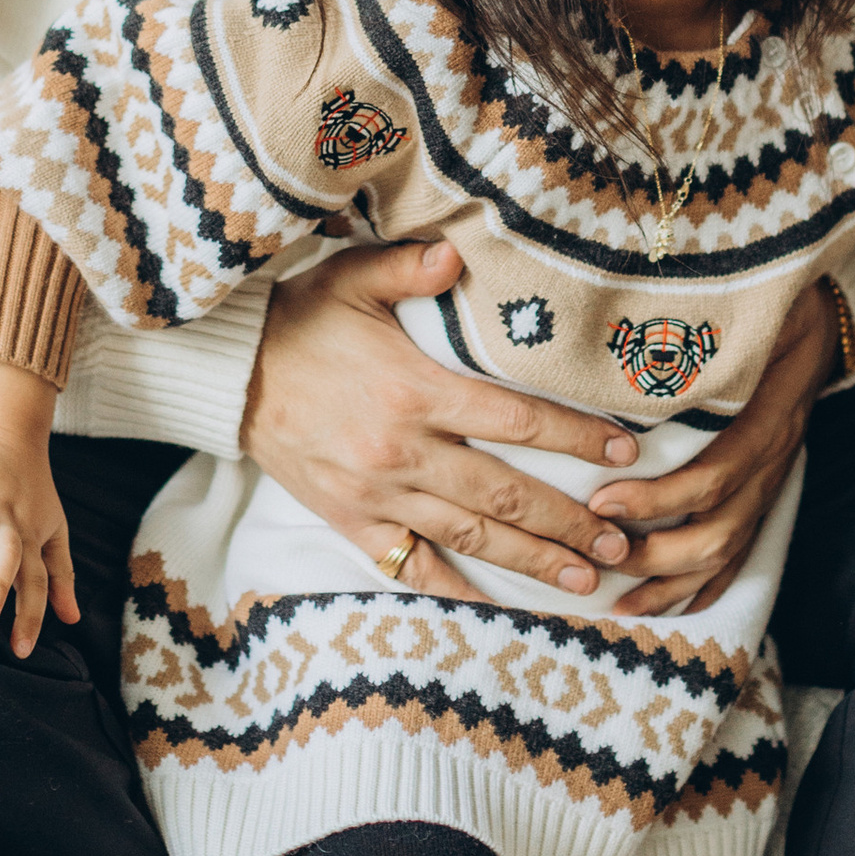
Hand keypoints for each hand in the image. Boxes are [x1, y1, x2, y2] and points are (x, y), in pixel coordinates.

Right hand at [0, 358, 76, 655]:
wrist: (13, 427)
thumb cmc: (32, 488)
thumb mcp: (53, 530)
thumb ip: (60, 574)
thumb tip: (72, 619)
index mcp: (30, 537)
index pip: (35, 581)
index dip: (31, 614)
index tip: (21, 652)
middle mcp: (9, 520)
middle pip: (7, 556)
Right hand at [241, 238, 640, 602]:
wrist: (230, 377)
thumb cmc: (300, 321)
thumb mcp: (352, 278)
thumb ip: (411, 266)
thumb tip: (460, 253)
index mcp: (416, 392)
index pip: (516, 421)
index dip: (575, 438)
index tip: (624, 452)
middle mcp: (403, 453)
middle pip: (505, 495)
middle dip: (569, 523)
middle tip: (621, 544)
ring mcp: (377, 496)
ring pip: (469, 537)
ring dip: (531, 561)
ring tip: (583, 580)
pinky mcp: (350, 522)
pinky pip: (409, 565)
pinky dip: (455, 587)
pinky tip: (497, 603)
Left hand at [584, 277, 836, 619]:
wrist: (825, 318)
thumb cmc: (774, 305)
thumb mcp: (748, 306)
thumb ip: (704, 327)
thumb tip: (633, 326)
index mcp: (767, 416)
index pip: (715, 475)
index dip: (660, 498)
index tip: (602, 500)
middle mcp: (772, 458)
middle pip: (719, 531)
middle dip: (655, 554)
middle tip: (595, 554)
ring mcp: (772, 482)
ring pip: (728, 553)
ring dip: (672, 584)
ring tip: (617, 601)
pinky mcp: (766, 494)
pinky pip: (741, 555)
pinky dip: (704, 587)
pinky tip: (664, 605)